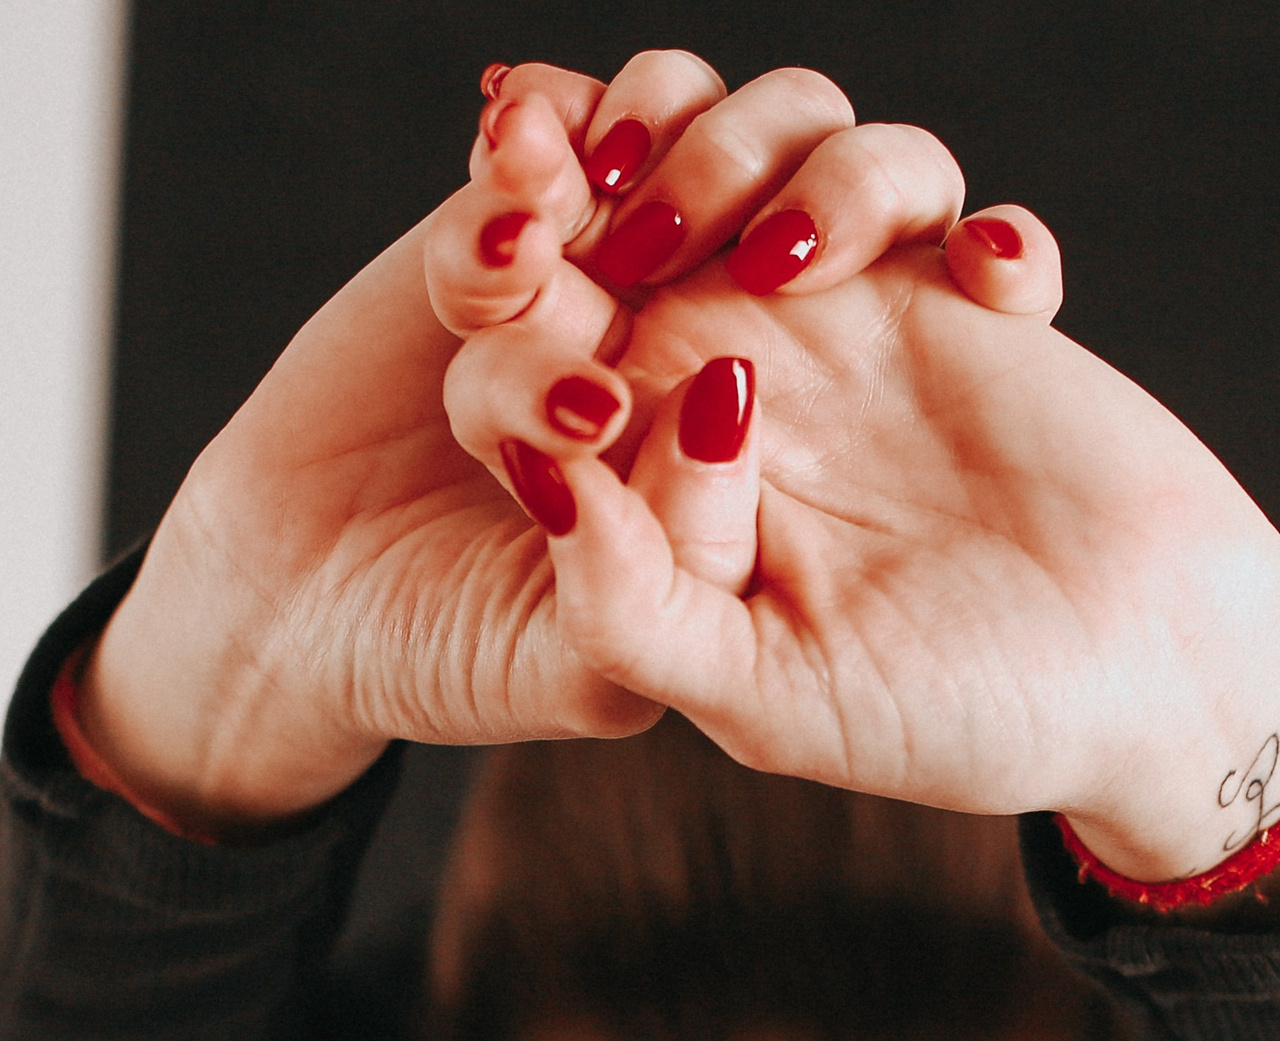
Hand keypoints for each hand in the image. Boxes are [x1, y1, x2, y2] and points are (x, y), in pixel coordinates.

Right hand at [76, 53, 976, 834]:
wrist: (285, 611)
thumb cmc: (446, 662)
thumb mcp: (582, 670)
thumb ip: (658, 587)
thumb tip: (713, 415)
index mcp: (764, 449)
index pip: (899, 314)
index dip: (963, 264)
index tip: (993, 274)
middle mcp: (698, 346)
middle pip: (808, 193)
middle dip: (796, 186)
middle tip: (733, 248)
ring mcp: (600, 282)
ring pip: (685, 143)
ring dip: (664, 147)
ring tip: (578, 208)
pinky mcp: (493, 230)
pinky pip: (546, 138)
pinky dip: (538, 131)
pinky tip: (516, 156)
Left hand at [448, 210, 1279, 880]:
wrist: (1152, 687)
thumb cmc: (959, 718)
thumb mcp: (771, 699)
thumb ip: (634, 608)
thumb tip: (540, 476)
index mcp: (651, 488)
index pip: (533, 360)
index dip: (507, 292)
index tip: (515, 254)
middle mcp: (727, 391)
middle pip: (631, 211)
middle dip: (630, 169)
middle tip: (650, 196)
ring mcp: (844, 328)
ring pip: (773, 151)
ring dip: (770, 152)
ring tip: (815, 248)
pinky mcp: (956, 290)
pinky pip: (928, 188)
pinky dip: (960, 213)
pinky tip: (1002, 291)